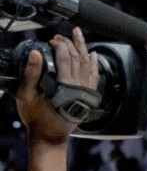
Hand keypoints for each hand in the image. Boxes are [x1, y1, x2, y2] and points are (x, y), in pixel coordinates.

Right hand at [13, 27, 98, 143]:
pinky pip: (94, 76)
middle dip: (70, 44)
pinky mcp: (89, 96)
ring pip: (88, 65)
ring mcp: (86, 92)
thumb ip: (32, 73)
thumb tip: (36, 53)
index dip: (60, 46)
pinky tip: (93, 54)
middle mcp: (79, 87)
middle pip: (78, 58)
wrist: (50, 135)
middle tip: (61, 35)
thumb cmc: (36, 117)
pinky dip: (94, 64)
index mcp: (65, 86)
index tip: (51, 40)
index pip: (66, 58)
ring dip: (83, 48)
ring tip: (78, 34)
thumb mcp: (27, 95)